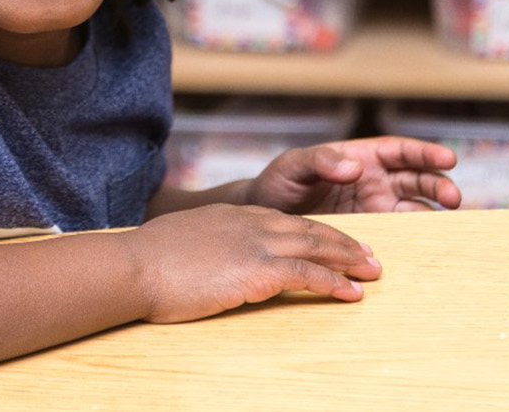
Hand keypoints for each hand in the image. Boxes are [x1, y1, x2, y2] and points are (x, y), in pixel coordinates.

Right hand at [124, 203, 380, 323]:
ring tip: (373, 272)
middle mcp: (252, 223)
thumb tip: (208, 259)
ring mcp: (257, 244)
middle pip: (310, 229)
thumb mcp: (183, 240)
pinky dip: (334, 283)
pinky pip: (308, 275)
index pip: (288, 220)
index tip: (337, 242)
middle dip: (345, 243)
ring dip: (350, 260)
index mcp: (235, 215)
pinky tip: (351, 293)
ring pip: (317, 247)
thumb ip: (206, 244)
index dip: (317, 232)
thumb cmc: (148, 260)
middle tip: (370, 256)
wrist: (135, 264)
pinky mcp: (258, 270)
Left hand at [245, 136, 460, 215]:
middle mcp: (374, 181)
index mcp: (361, 157)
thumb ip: (320, 160)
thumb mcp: (293, 165)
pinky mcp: (370, 232)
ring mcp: (375, 207)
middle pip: (417, 179)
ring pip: (415, 205)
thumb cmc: (278, 183)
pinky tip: (428, 243)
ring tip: (448, 216)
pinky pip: (399, 233)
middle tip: (453, 196)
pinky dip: (416, 236)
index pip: (400, 152)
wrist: (262, 220)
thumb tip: (354, 166)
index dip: (425, 153)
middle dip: (438, 184)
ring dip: (434, 210)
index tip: (448, 158)